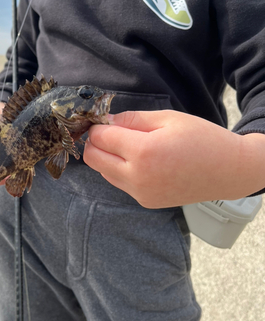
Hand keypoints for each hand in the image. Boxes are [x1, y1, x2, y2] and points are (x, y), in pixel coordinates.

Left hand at [83, 110, 264, 207]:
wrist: (228, 171)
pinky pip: (119, 183)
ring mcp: (141, 193)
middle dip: (95, 142)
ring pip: (103, 172)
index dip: (97, 125)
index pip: (100, 138)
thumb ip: (132, 119)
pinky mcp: (146, 201)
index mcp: (143, 152)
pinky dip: (119, 170)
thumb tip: (105, 121)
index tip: (103, 119)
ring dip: (106, 157)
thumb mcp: (167, 119)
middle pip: (93, 158)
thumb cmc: (202, 139)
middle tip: (109, 131)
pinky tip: (139, 160)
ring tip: (128, 145)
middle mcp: (137, 177)